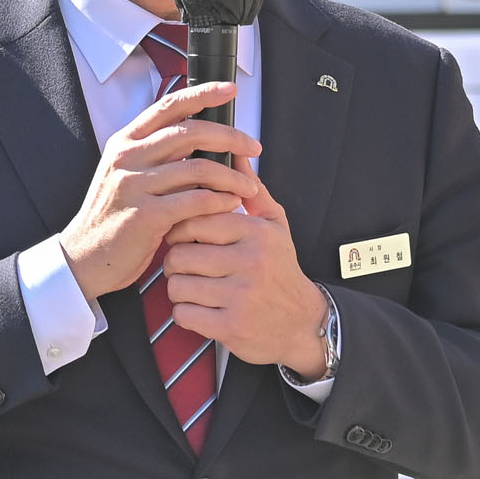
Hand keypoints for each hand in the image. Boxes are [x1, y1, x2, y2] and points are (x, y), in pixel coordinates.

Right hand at [59, 82, 263, 301]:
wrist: (85, 257)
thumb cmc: (116, 217)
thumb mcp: (127, 174)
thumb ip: (156, 154)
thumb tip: (202, 137)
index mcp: (125, 141)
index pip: (169, 105)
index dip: (203, 94)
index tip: (231, 90)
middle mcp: (127, 157)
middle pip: (190, 132)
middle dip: (230, 137)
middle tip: (254, 147)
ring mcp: (134, 185)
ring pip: (198, 167)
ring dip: (232, 177)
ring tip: (250, 187)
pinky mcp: (145, 215)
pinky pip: (194, 200)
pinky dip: (219, 201)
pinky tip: (231, 205)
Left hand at [160, 186, 329, 375]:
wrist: (303, 323)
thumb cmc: (281, 269)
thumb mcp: (275, 225)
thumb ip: (252, 190)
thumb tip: (237, 152)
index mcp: (257, 233)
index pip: (196, 220)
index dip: (180, 229)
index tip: (185, 237)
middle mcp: (250, 262)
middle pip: (180, 254)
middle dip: (176, 261)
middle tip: (187, 264)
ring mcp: (240, 296)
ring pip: (177, 285)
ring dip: (179, 288)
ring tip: (195, 286)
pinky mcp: (230, 326)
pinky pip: (183, 314)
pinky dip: (186, 313)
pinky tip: (201, 308)